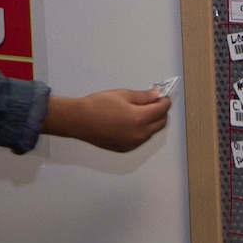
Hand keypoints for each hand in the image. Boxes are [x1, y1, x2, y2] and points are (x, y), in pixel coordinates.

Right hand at [42, 88, 171, 152]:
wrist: (79, 120)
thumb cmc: (96, 106)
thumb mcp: (123, 95)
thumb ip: (144, 96)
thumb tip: (156, 95)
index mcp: (139, 119)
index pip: (162, 109)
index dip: (164, 100)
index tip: (161, 96)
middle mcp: (138, 134)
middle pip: (161, 123)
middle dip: (160, 111)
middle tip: (152, 102)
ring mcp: (132, 144)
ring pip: (151, 132)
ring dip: (151, 121)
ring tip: (139, 111)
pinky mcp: (125, 148)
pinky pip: (141, 139)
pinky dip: (141, 130)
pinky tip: (131, 122)